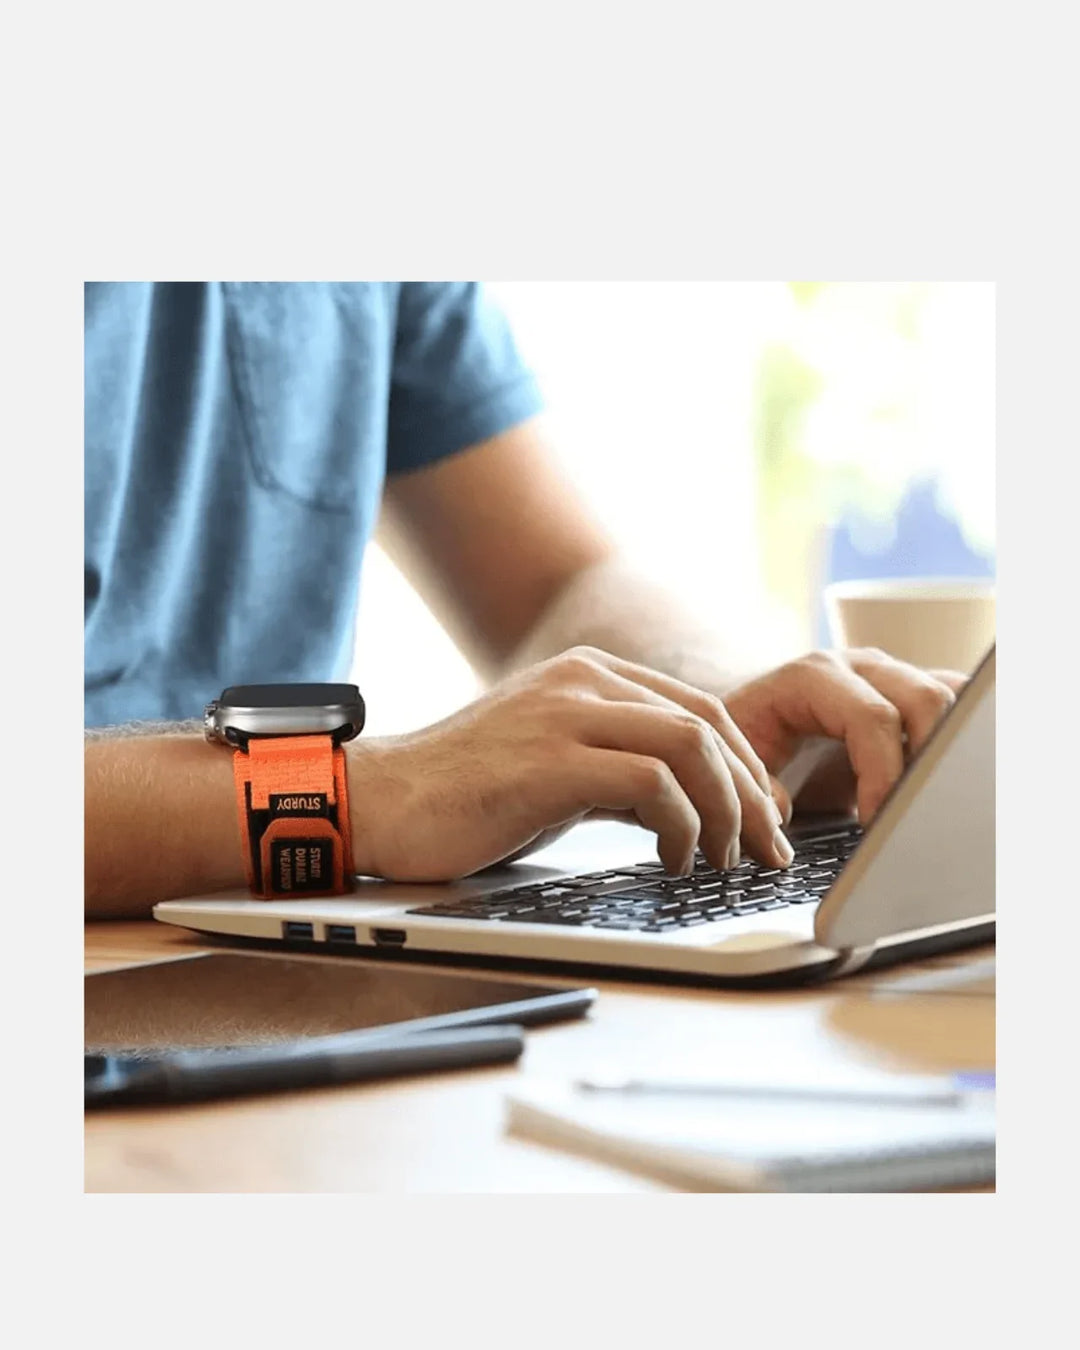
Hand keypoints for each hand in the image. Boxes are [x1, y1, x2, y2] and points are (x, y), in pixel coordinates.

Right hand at [347, 647, 793, 881]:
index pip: (698, 710)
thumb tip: (688, 810)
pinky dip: (681, 826)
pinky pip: (650, 785)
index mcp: (589, 675)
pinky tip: (674, 860)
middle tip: (767, 849)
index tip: (763, 818)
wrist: (382, 801)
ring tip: (725, 860)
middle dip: (751, 792)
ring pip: (689, 746)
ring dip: (725, 810)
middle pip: (707, 724)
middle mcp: (584, 681)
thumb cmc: (465, 794)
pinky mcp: (550, 760)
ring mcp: (566, 714)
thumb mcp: (558, 769)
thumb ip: (620, 773)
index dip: (744, 766)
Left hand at [722, 648, 966, 823]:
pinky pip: (957, 703)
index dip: (882, 774)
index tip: (875, 823)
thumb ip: (753, 788)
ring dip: (955, 747)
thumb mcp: (734, 762)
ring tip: (939, 798)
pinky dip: (965, 737)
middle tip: (915, 815)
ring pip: (953, 695)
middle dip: (930, 761)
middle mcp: (860, 667)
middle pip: (926, 698)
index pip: (872, 718)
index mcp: (813, 677)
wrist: (750, 716)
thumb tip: (778, 812)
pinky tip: (959, 777)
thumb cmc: (743, 738)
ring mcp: (892, 676)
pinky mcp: (912, 696)